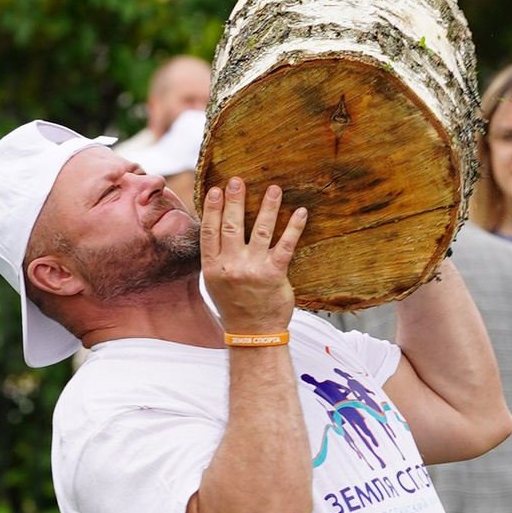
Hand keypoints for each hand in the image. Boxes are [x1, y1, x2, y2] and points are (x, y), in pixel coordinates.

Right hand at [202, 176, 307, 338]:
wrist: (252, 332)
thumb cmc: (234, 304)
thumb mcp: (215, 281)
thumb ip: (216, 255)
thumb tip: (216, 225)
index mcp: (213, 267)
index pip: (211, 231)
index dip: (213, 208)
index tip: (217, 189)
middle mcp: (231, 266)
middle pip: (232, 226)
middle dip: (235, 201)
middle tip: (239, 180)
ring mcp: (253, 270)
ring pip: (261, 231)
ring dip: (268, 207)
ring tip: (274, 188)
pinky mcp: (274, 275)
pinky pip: (285, 246)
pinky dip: (294, 228)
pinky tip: (300, 212)